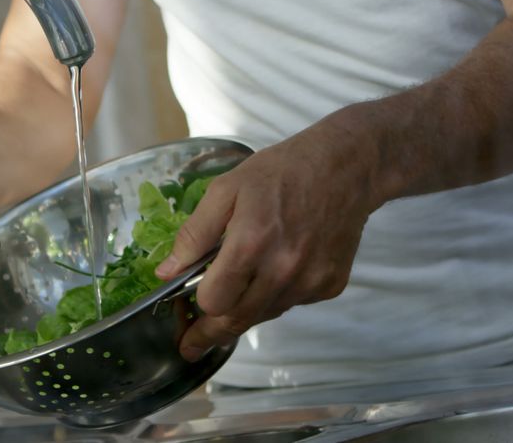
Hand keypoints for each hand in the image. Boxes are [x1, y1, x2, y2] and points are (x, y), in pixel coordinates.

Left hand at [155, 113, 383, 361]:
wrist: (346, 168)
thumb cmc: (282, 172)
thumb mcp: (226, 189)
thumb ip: (195, 234)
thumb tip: (166, 272)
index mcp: (252, 243)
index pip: (214, 302)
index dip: (196, 306)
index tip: (185, 310)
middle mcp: (283, 269)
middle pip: (237, 322)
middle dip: (210, 334)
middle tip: (191, 344)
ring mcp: (310, 281)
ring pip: (264, 315)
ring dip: (245, 309)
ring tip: (238, 291)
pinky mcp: (330, 285)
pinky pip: (292, 303)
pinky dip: (277, 294)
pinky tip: (277, 267)